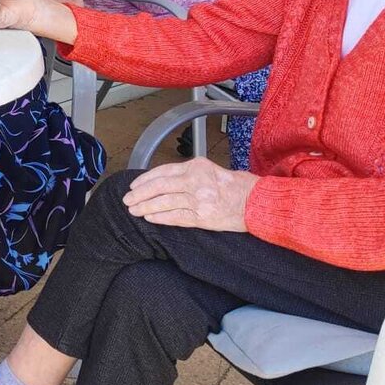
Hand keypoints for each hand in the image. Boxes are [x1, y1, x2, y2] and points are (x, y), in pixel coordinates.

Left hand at [124, 158, 256, 231]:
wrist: (257, 202)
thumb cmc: (235, 186)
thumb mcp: (210, 170)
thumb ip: (188, 174)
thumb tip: (162, 181)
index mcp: (196, 166)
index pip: (163, 172)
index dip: (145, 180)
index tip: (134, 185)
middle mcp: (196, 181)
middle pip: (159, 187)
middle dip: (140, 194)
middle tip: (127, 200)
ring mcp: (199, 200)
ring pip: (164, 202)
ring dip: (145, 207)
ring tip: (134, 210)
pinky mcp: (203, 217)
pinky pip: (176, 217)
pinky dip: (160, 217)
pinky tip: (150, 218)